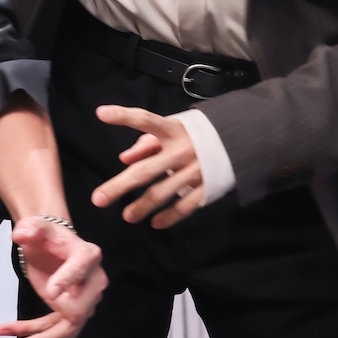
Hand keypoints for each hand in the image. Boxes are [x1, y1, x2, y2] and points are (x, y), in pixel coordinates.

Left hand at [0, 217, 106, 337]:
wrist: (52, 247)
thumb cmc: (48, 237)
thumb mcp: (36, 226)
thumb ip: (30, 228)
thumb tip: (20, 235)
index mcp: (87, 255)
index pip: (80, 269)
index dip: (67, 281)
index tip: (51, 293)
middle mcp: (93, 281)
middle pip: (79, 310)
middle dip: (54, 327)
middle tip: (25, 336)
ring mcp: (85, 300)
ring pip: (68, 328)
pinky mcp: (72, 312)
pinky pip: (55, 329)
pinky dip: (33, 334)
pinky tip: (8, 331)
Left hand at [92, 107, 204, 228]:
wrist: (238, 143)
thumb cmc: (194, 137)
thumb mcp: (173, 132)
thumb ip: (147, 143)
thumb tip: (124, 159)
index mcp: (172, 130)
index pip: (145, 120)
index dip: (124, 116)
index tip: (101, 114)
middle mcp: (182, 150)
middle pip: (145, 170)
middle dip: (120, 186)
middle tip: (98, 199)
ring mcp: (195, 170)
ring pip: (162, 193)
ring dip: (142, 207)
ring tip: (127, 216)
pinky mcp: (205, 187)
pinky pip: (184, 206)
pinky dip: (169, 217)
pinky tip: (155, 223)